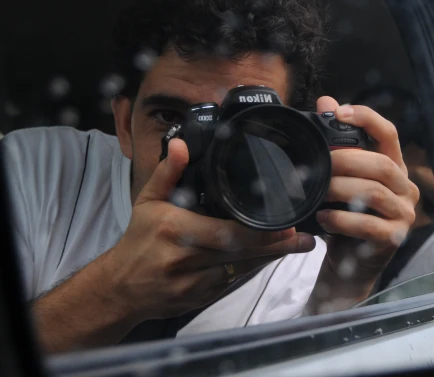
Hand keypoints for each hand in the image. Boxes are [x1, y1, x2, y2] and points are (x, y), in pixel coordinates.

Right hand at [102, 137, 316, 321]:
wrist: (121, 288)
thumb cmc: (138, 241)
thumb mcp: (147, 201)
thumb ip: (168, 173)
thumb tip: (180, 144)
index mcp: (177, 230)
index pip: (227, 232)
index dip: (259, 231)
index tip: (285, 222)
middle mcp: (188, 258)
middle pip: (241, 253)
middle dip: (276, 245)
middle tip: (303, 235)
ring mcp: (195, 282)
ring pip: (242, 270)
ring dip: (272, 257)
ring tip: (300, 244)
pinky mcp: (201, 298)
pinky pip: (234, 282)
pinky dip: (253, 268)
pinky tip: (272, 257)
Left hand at [306, 97, 418, 313]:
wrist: (349, 267)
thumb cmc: (345, 218)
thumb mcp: (339, 179)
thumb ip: (336, 143)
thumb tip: (325, 101)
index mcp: (394, 167)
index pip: (389, 134)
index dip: (367, 118)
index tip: (339, 112)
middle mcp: (405, 188)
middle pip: (381, 164)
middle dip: (346, 160)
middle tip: (318, 164)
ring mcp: (403, 214)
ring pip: (374, 193)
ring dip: (341, 190)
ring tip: (318, 193)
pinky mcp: (394, 238)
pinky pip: (370, 225)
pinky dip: (343, 219)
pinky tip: (324, 218)